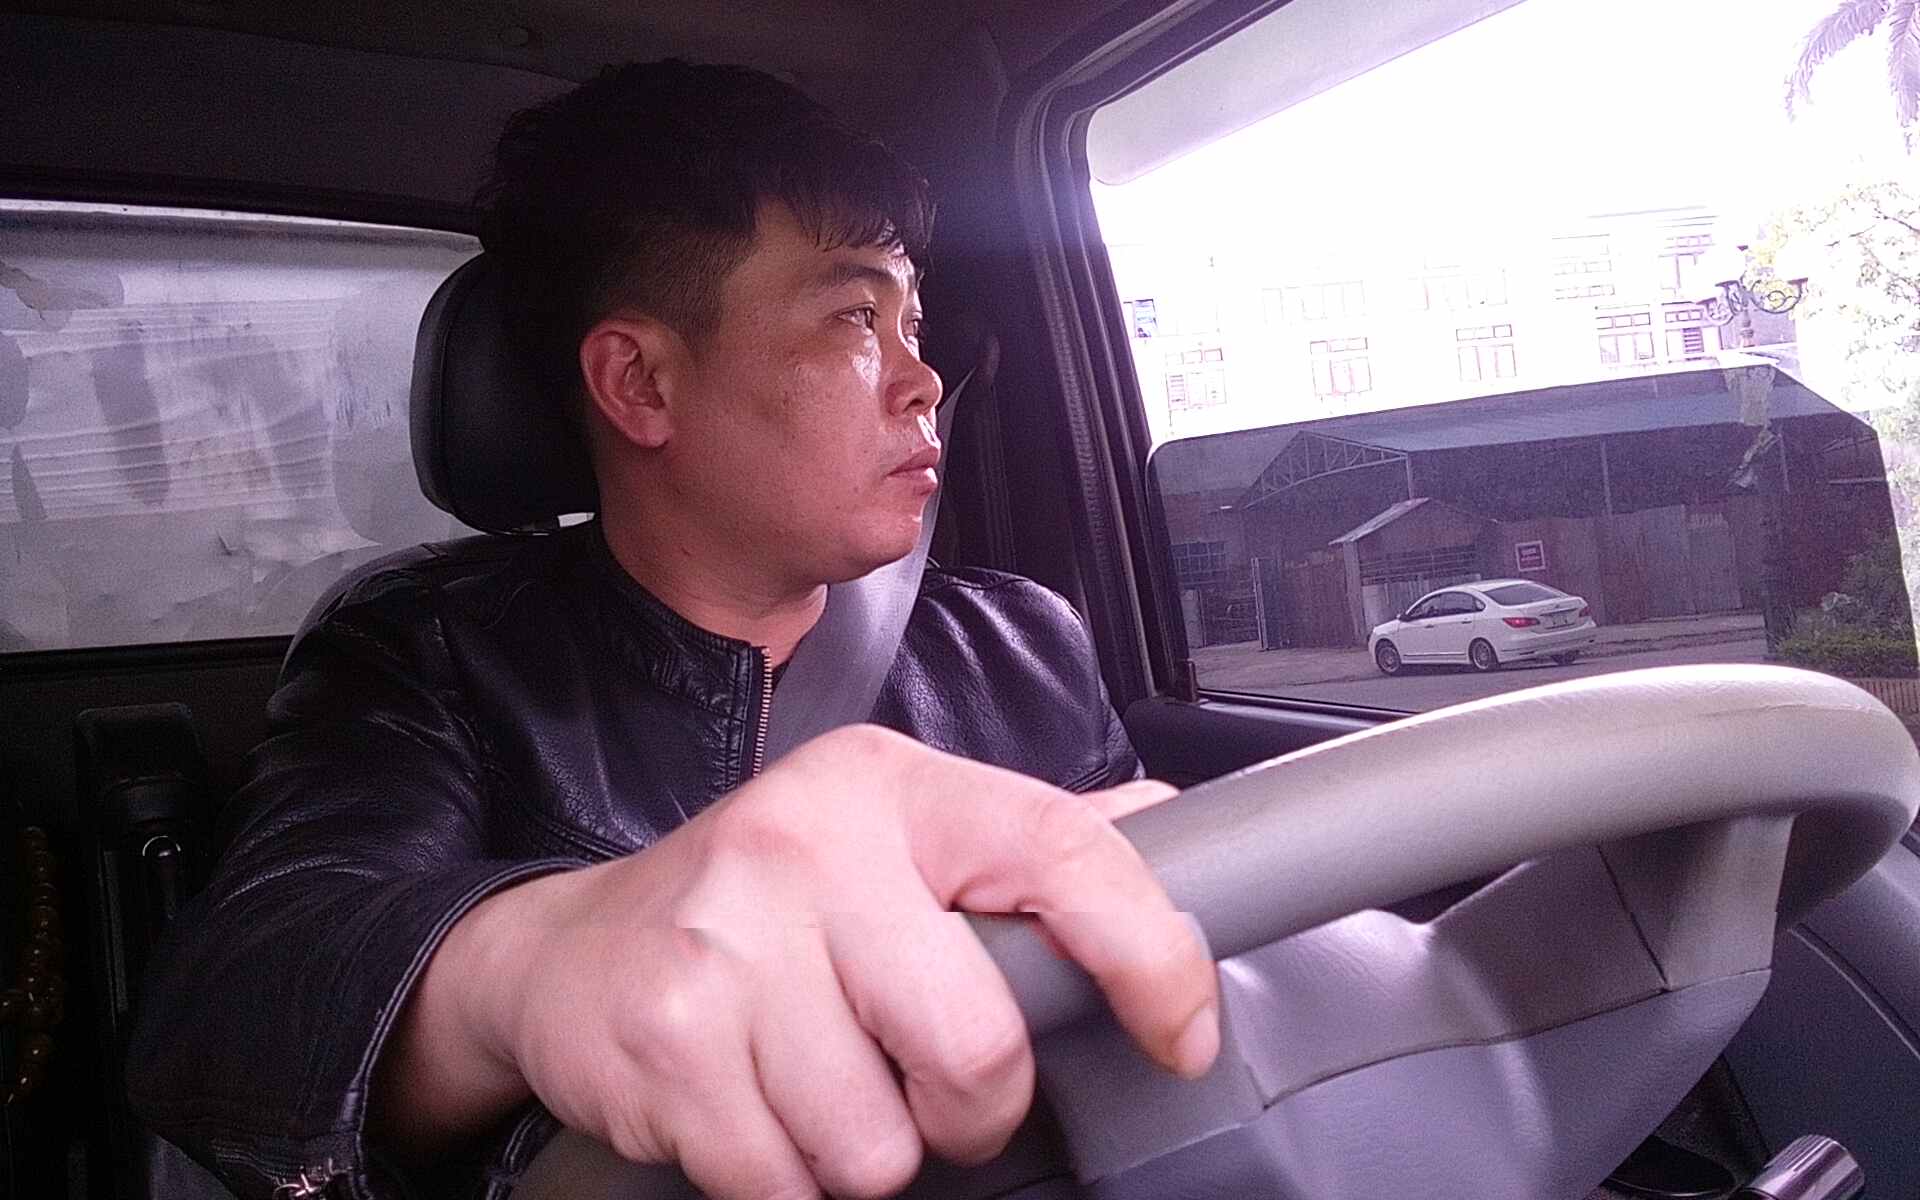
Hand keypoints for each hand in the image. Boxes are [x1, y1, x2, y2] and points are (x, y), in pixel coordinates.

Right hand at [431, 724, 1217, 1199]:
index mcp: (889, 789)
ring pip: (878, 1145)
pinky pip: (785, 1186)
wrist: (566, 952)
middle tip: (920, 1082)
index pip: (1064, 850)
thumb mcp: (887, 836)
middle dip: (967, 1109)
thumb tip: (1167, 822)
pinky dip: (784, 1179)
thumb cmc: (760, 900)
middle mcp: (807, 846)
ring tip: (814, 1081)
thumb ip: (1021, 846)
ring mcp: (727, 943)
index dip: (1150, 955)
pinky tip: (752, 1107)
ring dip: (862, 1150)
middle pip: (977, 1047)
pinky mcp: (668, 1040)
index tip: (1179, 1034)